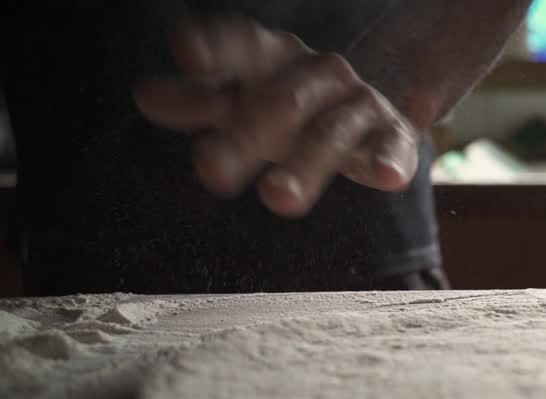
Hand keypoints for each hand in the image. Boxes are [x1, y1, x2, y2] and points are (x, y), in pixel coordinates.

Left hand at [134, 17, 419, 217]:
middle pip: (282, 103)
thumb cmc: (296, 104)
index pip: (245, 46)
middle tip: (210, 171)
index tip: (188, 54)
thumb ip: (201, 100)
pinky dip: (389, 160)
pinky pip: (393, 147)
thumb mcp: (247, 98)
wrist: (379, 102)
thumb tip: (145, 96)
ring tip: (276, 199)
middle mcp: (320, 75)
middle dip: (247, 136)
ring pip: (330, 134)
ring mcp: (359, 104)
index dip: (218, 49)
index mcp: (277, 58)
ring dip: (304, 166)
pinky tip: (385, 177)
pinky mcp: (395, 136)